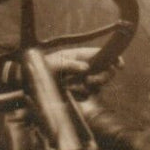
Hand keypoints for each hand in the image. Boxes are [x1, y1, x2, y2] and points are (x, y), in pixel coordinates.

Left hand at [3, 47, 118, 89]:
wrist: (30, 84)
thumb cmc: (41, 68)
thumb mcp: (54, 64)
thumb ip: (70, 64)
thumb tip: (86, 68)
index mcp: (80, 55)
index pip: (102, 54)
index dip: (114, 58)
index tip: (119, 66)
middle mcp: (84, 66)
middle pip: (105, 71)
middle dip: (102, 77)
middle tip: (89, 81)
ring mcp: (82, 79)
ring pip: (98, 85)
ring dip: (89, 87)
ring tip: (72, 87)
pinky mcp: (79, 91)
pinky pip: (88, 94)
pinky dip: (81, 94)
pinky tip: (70, 93)